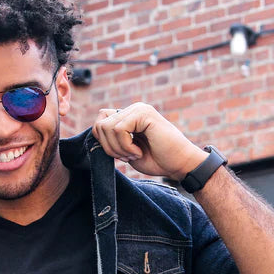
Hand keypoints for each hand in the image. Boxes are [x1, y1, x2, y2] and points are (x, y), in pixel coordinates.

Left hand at [92, 103, 207, 180]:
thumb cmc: (156, 160)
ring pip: (107, 128)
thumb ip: (112, 140)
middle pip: (100, 125)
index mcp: (127, 117)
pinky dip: (125, 146)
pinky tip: (138, 151)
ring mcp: (138, 109)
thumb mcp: (126, 151)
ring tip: (134, 154)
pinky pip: (119, 129)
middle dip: (109, 148)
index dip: (103, 142)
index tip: (120, 155)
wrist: (179, 164)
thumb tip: (94, 133)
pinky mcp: (144, 113)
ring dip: (118, 148)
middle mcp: (132, 109)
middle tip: (127, 156)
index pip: (99, 123)